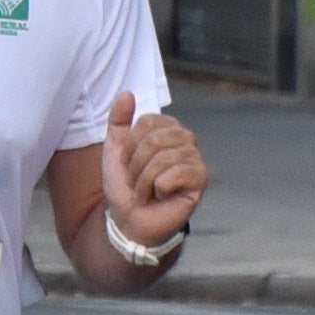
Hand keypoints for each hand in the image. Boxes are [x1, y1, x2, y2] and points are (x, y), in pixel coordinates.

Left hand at [101, 91, 206, 248]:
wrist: (129, 220)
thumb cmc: (125, 187)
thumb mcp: (114, 150)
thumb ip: (118, 121)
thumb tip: (126, 93)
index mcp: (167, 129)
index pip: (147, 121)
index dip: (130, 146)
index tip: (127, 164)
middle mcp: (185, 140)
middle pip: (154, 139)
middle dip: (135, 165)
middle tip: (136, 181)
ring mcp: (195, 159)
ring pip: (163, 158)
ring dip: (144, 180)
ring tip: (146, 191)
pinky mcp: (201, 180)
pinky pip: (176, 174)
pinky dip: (159, 188)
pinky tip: (161, 196)